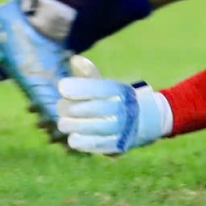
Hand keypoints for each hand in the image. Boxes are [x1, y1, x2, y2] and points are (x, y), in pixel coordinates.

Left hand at [58, 72, 172, 155]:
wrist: (146, 121)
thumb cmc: (116, 100)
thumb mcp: (108, 85)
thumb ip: (90, 74)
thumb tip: (74, 59)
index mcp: (122, 91)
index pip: (101, 88)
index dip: (81, 87)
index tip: (61, 87)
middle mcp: (125, 109)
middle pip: (98, 109)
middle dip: (75, 109)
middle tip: (60, 108)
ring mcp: (124, 129)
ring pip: (99, 128)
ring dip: (77, 127)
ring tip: (62, 124)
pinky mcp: (121, 145)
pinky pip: (102, 145)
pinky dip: (86, 144)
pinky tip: (72, 140)